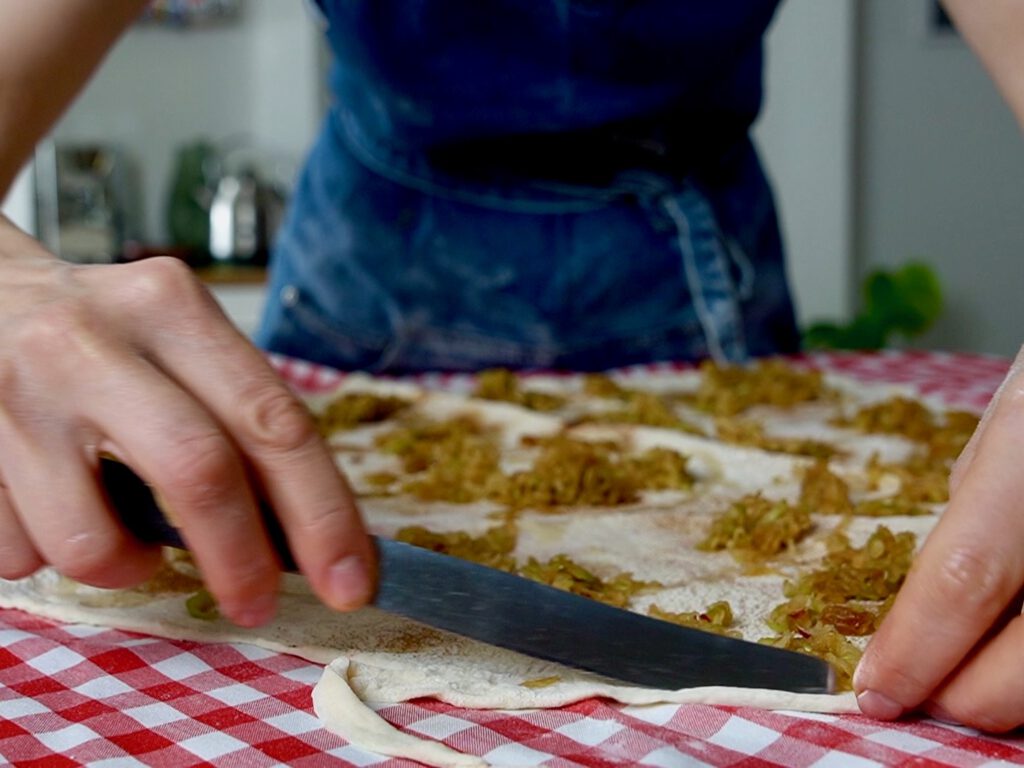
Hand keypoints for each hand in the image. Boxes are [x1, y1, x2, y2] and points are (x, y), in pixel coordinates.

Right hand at [0, 219, 374, 625]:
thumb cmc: (107, 336)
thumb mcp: (178, 342)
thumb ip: (234, 419)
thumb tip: (299, 537)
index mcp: (172, 309)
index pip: (272, 421)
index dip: (323, 514)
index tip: (352, 581)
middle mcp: (93, 342)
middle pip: (198, 471)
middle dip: (242, 560)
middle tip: (258, 606)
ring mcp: (16, 397)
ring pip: (93, 542)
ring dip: (125, 569)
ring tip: (124, 542)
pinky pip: (20, 555)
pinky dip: (49, 557)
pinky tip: (52, 511)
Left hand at [854, 347, 1023, 730]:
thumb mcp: (1009, 424)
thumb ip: (975, 509)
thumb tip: (935, 594)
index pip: (963, 578)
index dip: (914, 647)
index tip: (874, 689)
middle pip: (1023, 663)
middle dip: (958, 695)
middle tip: (919, 687)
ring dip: (1009, 691)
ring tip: (972, 665)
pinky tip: (1016, 644)